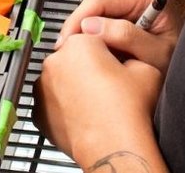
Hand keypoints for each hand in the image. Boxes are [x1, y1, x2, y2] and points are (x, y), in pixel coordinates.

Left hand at [35, 33, 166, 170]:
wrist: (115, 148)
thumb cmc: (129, 111)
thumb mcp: (145, 65)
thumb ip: (130, 50)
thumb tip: (125, 53)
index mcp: (80, 44)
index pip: (92, 36)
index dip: (106, 50)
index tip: (114, 63)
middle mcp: (56, 62)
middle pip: (73, 56)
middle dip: (87, 66)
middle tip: (106, 85)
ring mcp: (43, 88)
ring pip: (60, 78)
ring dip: (72, 85)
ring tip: (95, 102)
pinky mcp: (39, 112)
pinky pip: (52, 101)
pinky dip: (63, 106)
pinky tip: (82, 113)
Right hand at [57, 0, 178, 73]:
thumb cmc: (179, 62)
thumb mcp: (155, 53)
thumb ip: (127, 37)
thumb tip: (91, 27)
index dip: (79, 19)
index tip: (67, 41)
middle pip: (94, 4)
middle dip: (77, 27)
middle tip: (64, 51)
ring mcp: (129, 0)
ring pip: (93, 12)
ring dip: (82, 33)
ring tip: (72, 54)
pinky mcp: (123, 12)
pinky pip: (98, 20)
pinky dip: (90, 36)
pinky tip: (85, 51)